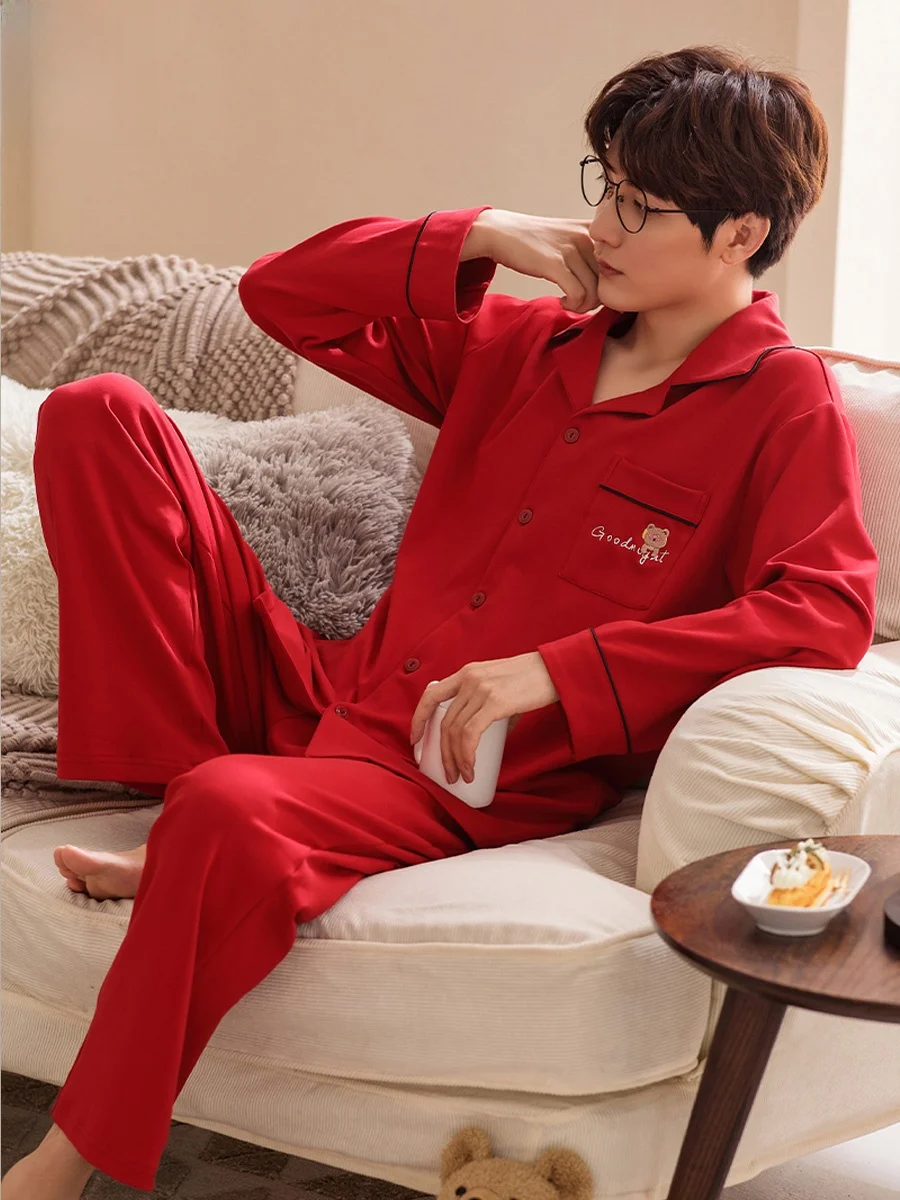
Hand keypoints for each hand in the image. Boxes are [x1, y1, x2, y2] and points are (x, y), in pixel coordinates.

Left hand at [409, 652, 559, 785]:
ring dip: (455, 760)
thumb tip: (485, 736)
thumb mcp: (501, 688)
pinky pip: (470, 735)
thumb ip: (488, 706)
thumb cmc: (533, 682)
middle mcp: (468, 679)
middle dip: (442, 753)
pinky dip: (466, 756)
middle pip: (443, 722)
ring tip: (461, 776)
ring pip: (454, 731)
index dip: (418, 719)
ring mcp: (480, 690)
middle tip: (448, 774)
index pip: (431, 695)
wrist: (556, 671)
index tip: (416, 741)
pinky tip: (470, 769)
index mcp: (466, 673)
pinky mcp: (495, 702)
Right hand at [461, 209, 600, 314]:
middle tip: (582, 301)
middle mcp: (587, 236)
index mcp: (594, 229)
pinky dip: (573, 305)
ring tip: (571, 303)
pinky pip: (578, 294)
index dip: (611, 283)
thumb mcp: (570, 236)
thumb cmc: (536, 240)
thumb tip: (610, 277)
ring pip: (596, 291)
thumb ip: (591, 250)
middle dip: (598, 297)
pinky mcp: (555, 263)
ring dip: (584, 305)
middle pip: (610, 280)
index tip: (595, 290)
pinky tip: (563, 301)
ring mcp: (571, 249)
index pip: (622, 262)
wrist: (502, 232)